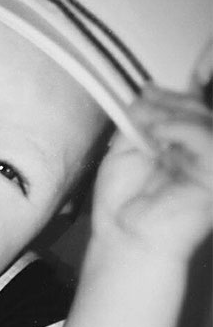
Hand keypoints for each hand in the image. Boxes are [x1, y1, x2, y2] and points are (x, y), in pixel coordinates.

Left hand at [91, 84, 211, 262]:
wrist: (123, 237)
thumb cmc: (122, 202)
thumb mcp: (125, 150)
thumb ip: (141, 122)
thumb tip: (148, 93)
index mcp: (182, 147)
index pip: (192, 110)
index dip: (176, 94)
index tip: (146, 88)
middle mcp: (199, 154)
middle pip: (201, 111)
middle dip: (169, 101)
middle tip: (140, 103)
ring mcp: (209, 166)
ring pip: (208, 122)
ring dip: (173, 113)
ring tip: (146, 123)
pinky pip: (208, 143)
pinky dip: (182, 130)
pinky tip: (157, 135)